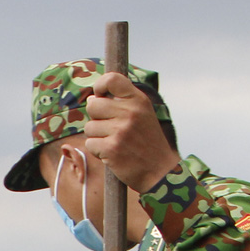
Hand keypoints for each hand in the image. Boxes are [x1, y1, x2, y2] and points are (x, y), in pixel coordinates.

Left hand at [83, 70, 181, 194]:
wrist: (159, 171)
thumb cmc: (146, 142)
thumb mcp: (142, 114)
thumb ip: (121, 103)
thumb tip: (91, 98)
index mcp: (138, 100)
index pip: (112, 79)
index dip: (100, 86)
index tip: (100, 95)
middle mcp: (130, 112)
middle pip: (92, 105)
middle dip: (96, 117)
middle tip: (110, 128)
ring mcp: (120, 130)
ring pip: (89, 127)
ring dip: (97, 137)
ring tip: (115, 142)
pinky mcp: (112, 148)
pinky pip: (90, 144)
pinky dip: (98, 151)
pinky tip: (112, 154)